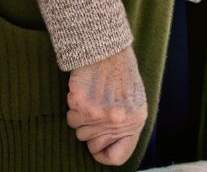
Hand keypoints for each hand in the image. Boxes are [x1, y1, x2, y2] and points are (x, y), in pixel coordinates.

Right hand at [65, 44, 146, 165]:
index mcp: (136, 121)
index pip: (117, 158)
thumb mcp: (133, 102)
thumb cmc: (120, 73)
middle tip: (96, 109)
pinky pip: (70, 116)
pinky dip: (73, 105)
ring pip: (78, 130)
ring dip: (81, 116)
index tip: (99, 143)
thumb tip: (111, 147)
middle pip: (91, 145)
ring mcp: (99, 114)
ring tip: (91, 97)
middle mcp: (118, 121)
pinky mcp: (82, 105)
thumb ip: (125, 125)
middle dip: (90, 130)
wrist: (107, 48)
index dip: (104, 152)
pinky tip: (83, 91)